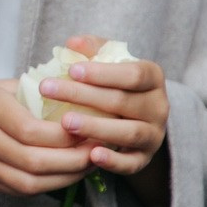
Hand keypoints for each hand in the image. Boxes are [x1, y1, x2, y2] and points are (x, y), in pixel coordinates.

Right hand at [0, 80, 94, 196]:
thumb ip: (34, 90)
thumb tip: (77, 88)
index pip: (31, 130)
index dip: (65, 135)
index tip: (90, 127)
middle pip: (35, 160)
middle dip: (73, 160)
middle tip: (99, 150)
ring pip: (31, 182)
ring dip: (66, 177)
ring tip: (90, 165)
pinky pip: (23, 190)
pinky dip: (50, 185)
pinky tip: (69, 175)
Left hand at [38, 36, 168, 178]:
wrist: (135, 118)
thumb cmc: (115, 84)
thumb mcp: (108, 62)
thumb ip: (93, 49)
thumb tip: (72, 43)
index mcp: (153, 78)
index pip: (133, 74)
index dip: (102, 73)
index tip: (71, 70)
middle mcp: (158, 107)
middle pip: (122, 101)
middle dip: (83, 96)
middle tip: (48, 91)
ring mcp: (154, 134)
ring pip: (128, 132)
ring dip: (95, 127)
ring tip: (65, 122)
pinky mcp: (144, 158)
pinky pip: (131, 163)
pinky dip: (113, 161)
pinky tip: (91, 154)